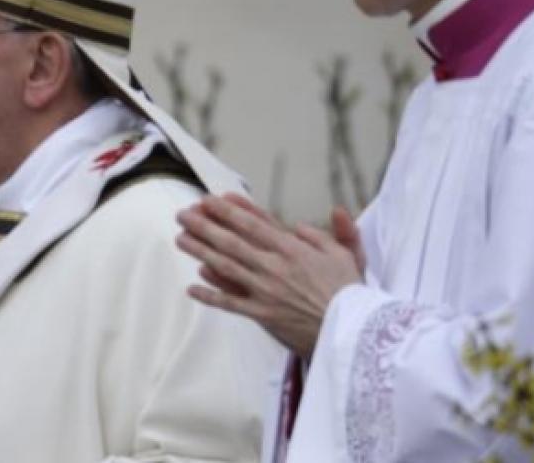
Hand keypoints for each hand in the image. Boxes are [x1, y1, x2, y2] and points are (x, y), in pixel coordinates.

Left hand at [175, 194, 363, 357]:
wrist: (353, 333)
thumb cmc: (351, 292)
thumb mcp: (347, 254)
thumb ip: (327, 232)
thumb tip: (300, 224)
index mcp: (293, 249)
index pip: (253, 225)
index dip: (228, 211)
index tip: (208, 200)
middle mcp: (275, 267)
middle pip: (231, 242)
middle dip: (204, 226)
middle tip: (183, 214)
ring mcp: (266, 291)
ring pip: (225, 267)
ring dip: (200, 252)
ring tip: (180, 238)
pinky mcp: (263, 315)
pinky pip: (231, 304)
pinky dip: (210, 295)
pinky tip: (191, 287)